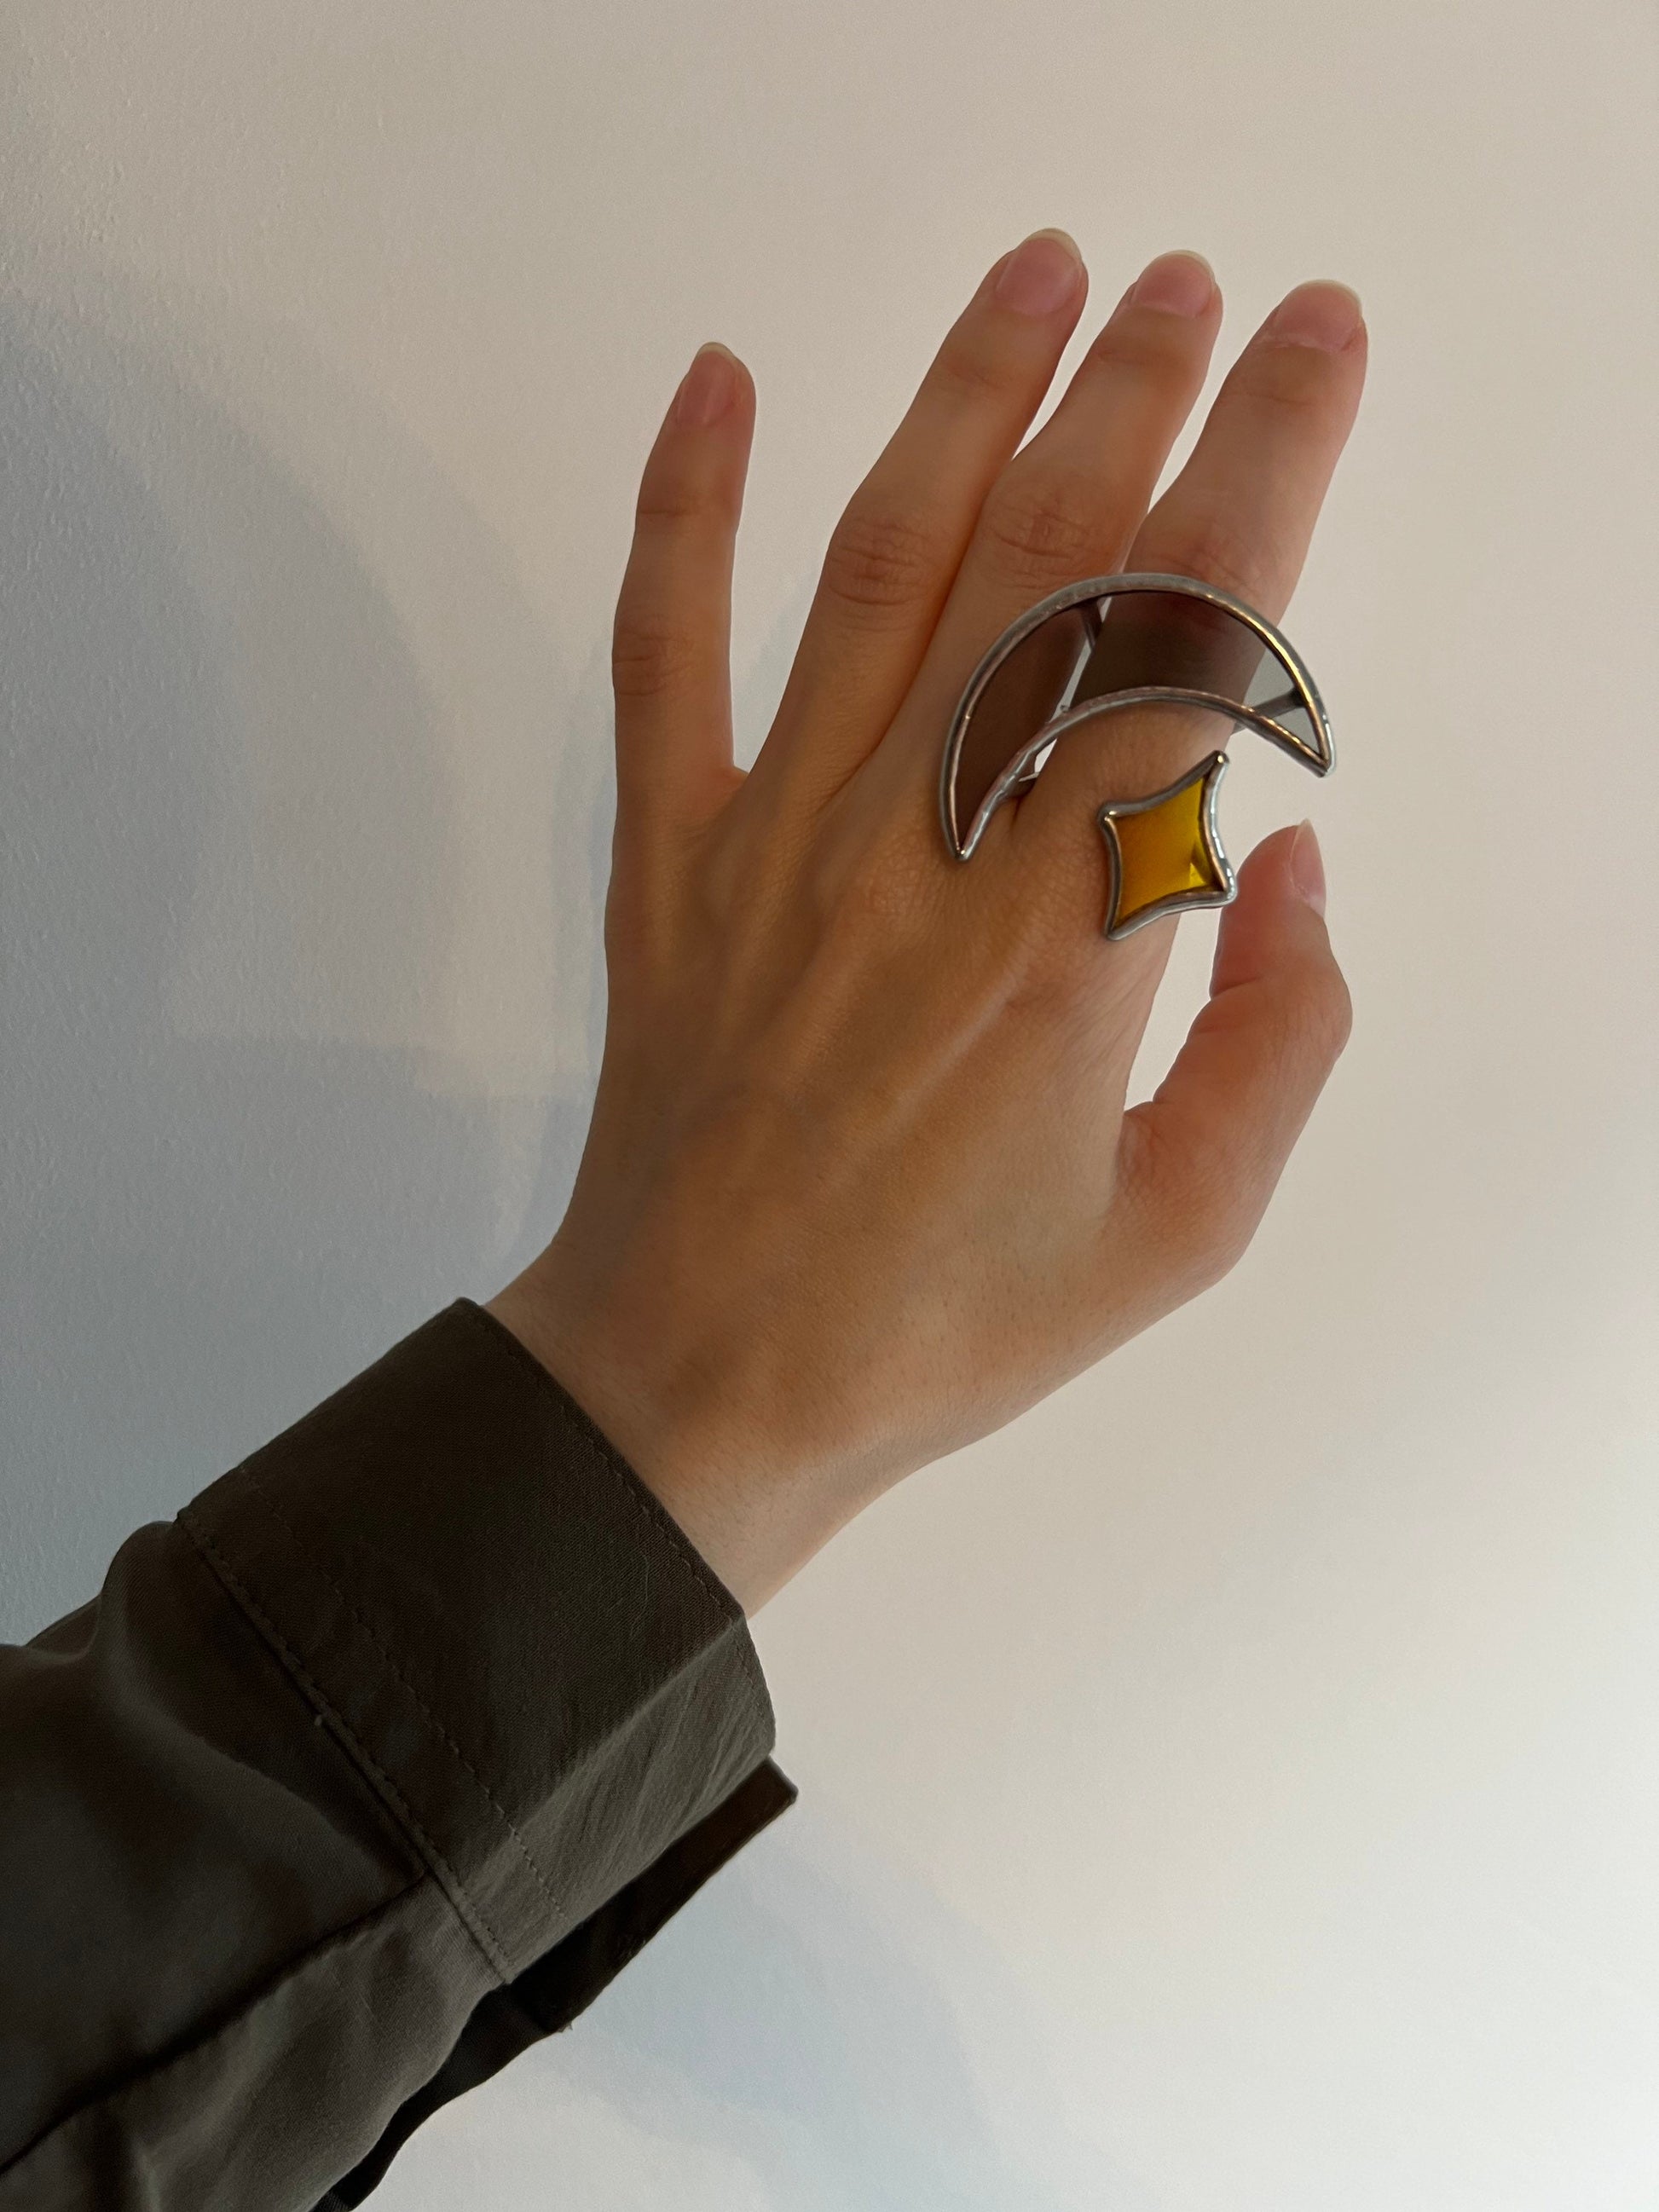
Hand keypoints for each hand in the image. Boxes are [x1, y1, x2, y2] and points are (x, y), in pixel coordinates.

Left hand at [489, 232, 1364, 1613]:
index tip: (1312, 350)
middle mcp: (931, 852)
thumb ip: (1281, 1044)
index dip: (1265, 470)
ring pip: (879, 568)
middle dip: (1136, 394)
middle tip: (1193, 285)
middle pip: (1046, 565)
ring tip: (1035, 271)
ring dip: (964, 401)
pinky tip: (716, 383)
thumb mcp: (1184, 1234)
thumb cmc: (947, 1318)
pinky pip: (664, 657)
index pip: (1189, 646)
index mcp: (1074, 941)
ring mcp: (784, 842)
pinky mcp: (673, 860)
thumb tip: (1296, 870)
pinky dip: (681, 513)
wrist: (706, 1380)